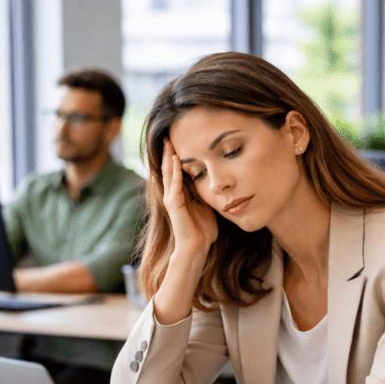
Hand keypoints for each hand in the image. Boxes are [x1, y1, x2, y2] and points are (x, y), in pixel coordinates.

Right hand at [161, 140, 217, 258]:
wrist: (197, 247)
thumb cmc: (203, 229)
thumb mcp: (207, 205)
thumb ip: (206, 193)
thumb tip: (216, 183)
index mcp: (181, 194)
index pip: (176, 171)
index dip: (176, 157)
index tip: (179, 141)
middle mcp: (173, 194)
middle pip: (169, 168)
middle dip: (169, 152)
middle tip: (168, 136)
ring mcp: (171, 199)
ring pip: (168, 173)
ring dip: (169, 157)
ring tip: (169, 142)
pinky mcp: (173, 204)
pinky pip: (173, 184)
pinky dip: (175, 171)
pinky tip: (176, 160)